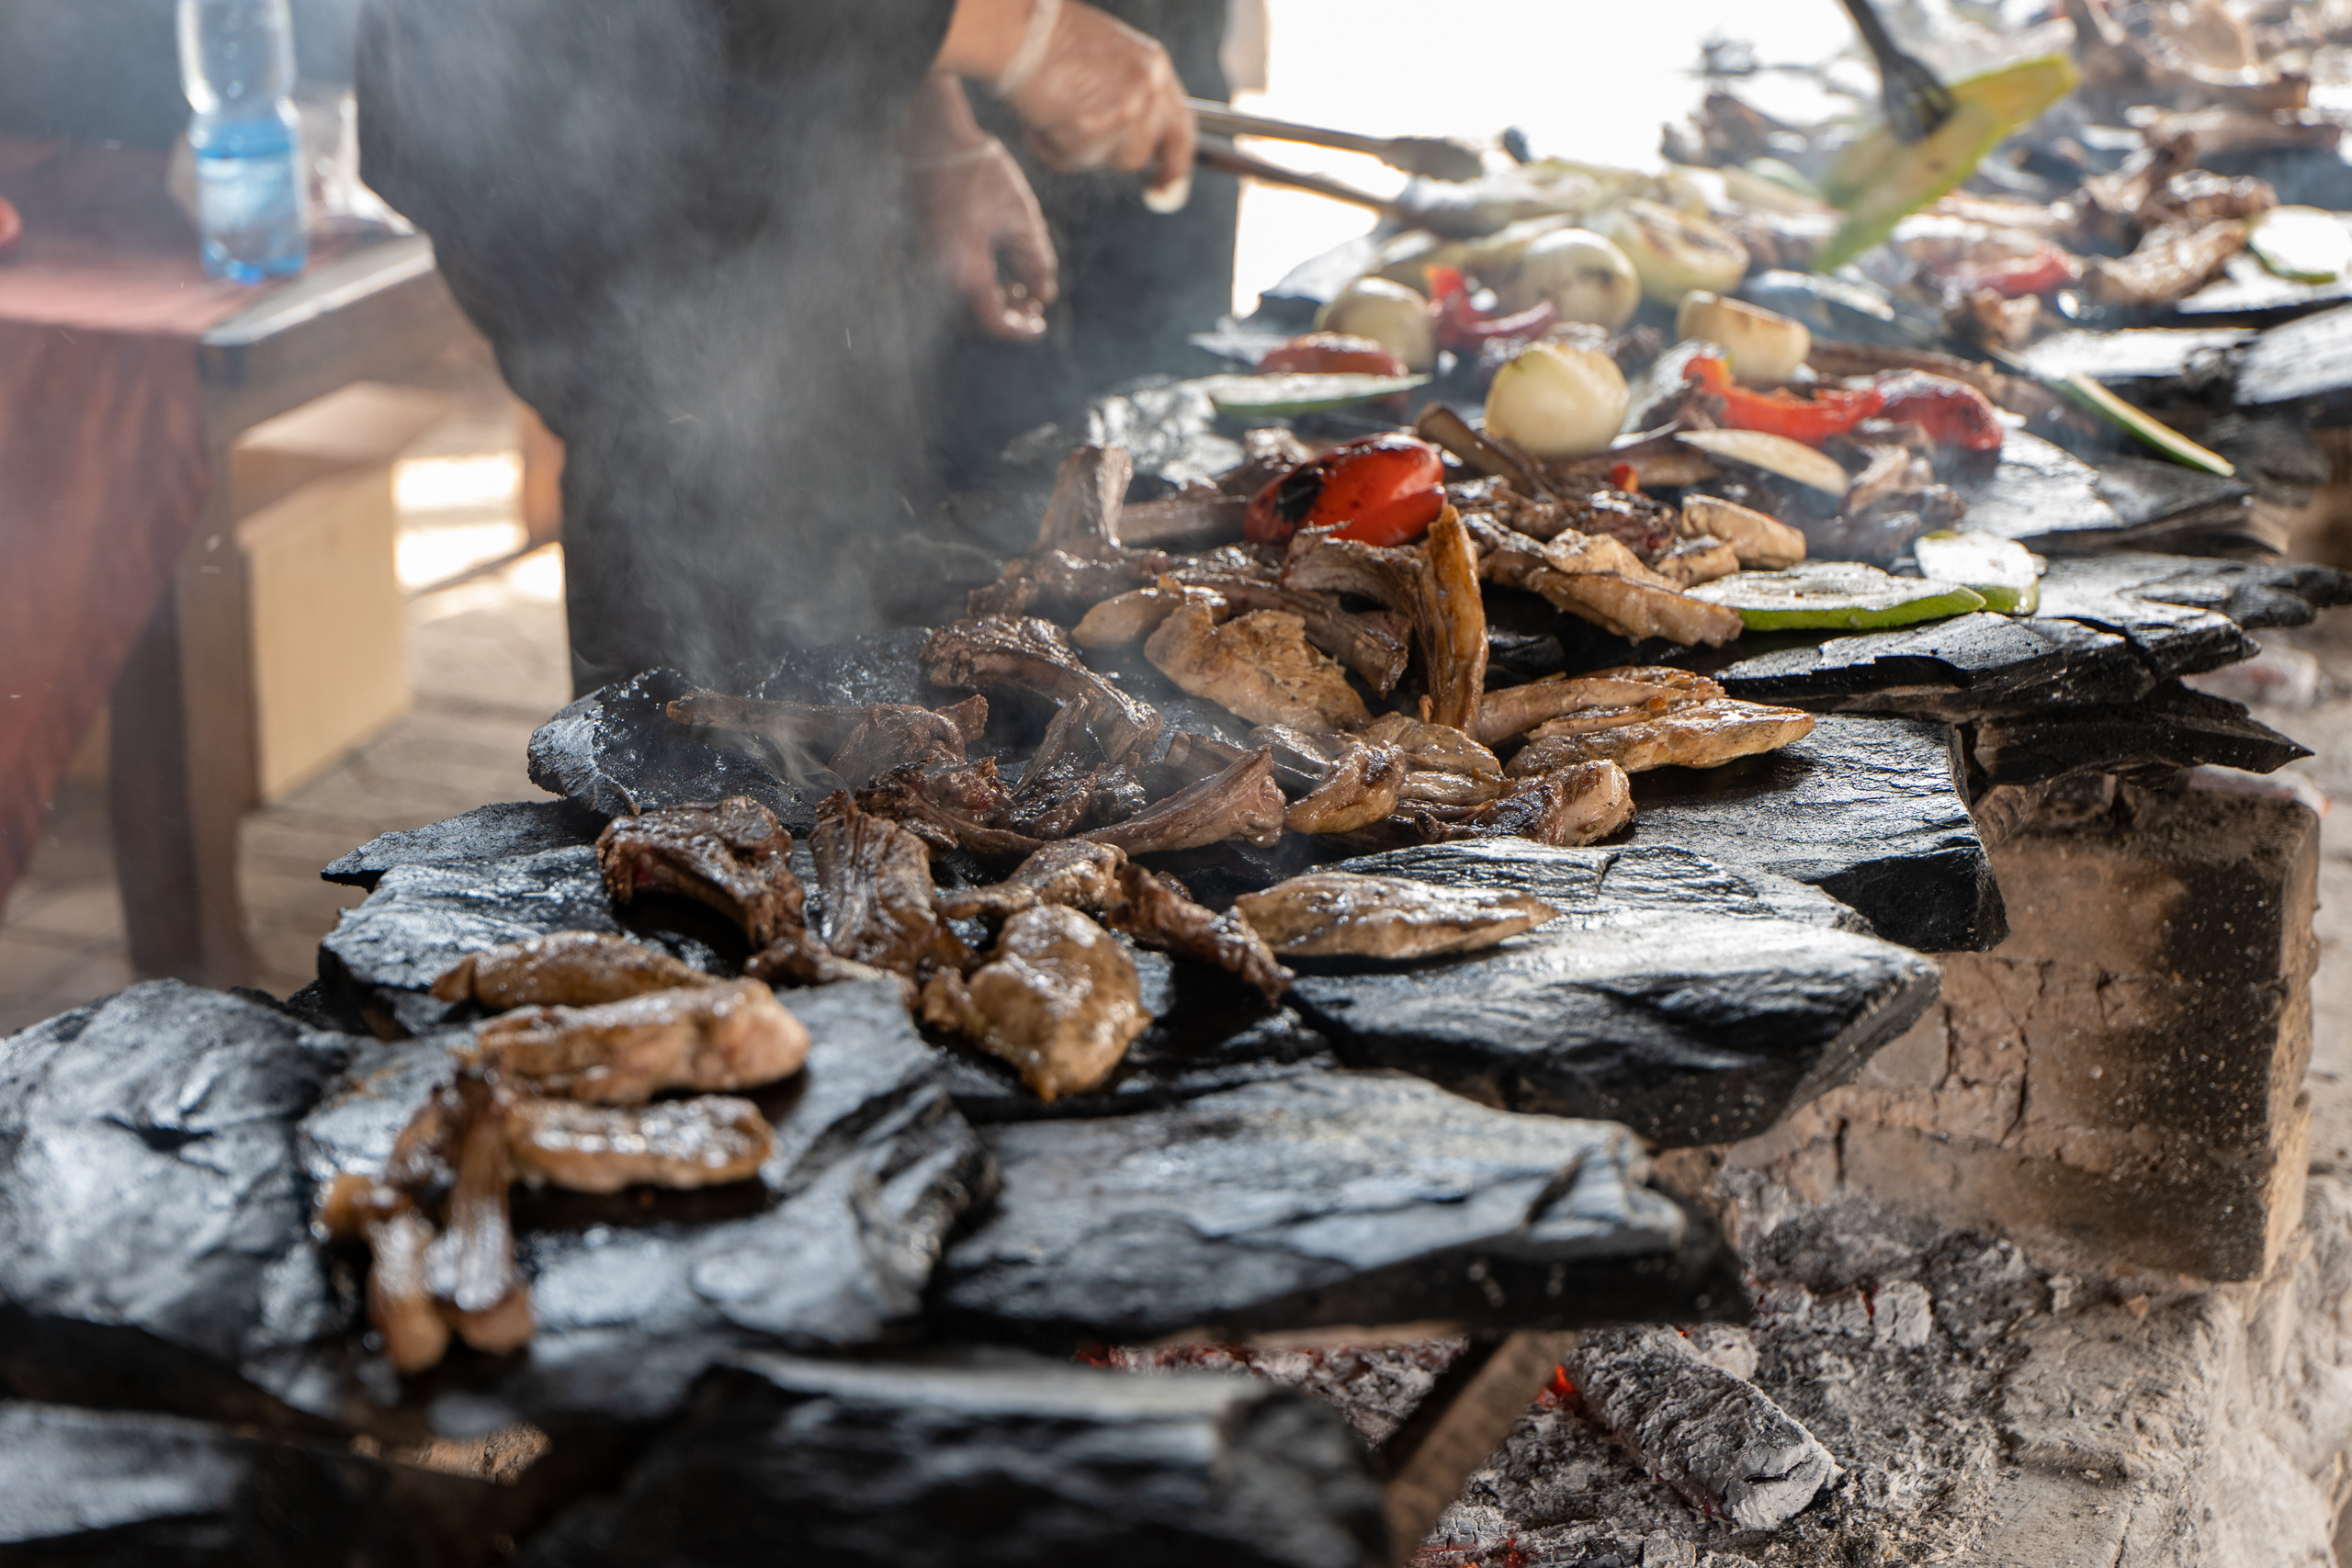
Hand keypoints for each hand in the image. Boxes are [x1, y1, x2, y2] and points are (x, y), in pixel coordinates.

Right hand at [912, 139, 1058, 340]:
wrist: (936, 136)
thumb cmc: (980, 173)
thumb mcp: (1021, 218)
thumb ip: (1037, 262)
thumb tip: (1045, 295)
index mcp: (964, 269)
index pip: (994, 322)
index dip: (1020, 331)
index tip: (1041, 325)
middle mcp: (939, 271)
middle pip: (978, 313)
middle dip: (1010, 312)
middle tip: (1036, 300)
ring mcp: (927, 258)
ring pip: (966, 295)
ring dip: (995, 296)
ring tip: (1021, 282)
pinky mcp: (924, 245)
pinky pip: (953, 276)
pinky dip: (978, 279)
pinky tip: (999, 262)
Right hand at [992, 1, 1193, 202]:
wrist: (1021, 31)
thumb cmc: (1052, 36)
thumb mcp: (1110, 56)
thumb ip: (1128, 95)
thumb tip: (1125, 136)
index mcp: (1154, 68)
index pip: (1182, 132)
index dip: (1174, 168)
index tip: (1162, 189)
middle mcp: (1147, 94)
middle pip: (1138, 155)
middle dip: (1109, 152)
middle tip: (1079, 124)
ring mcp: (1122, 117)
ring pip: (1105, 162)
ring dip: (1079, 148)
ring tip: (1056, 110)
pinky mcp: (1091, 136)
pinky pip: (1070, 160)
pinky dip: (1050, 146)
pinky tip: (1041, 114)